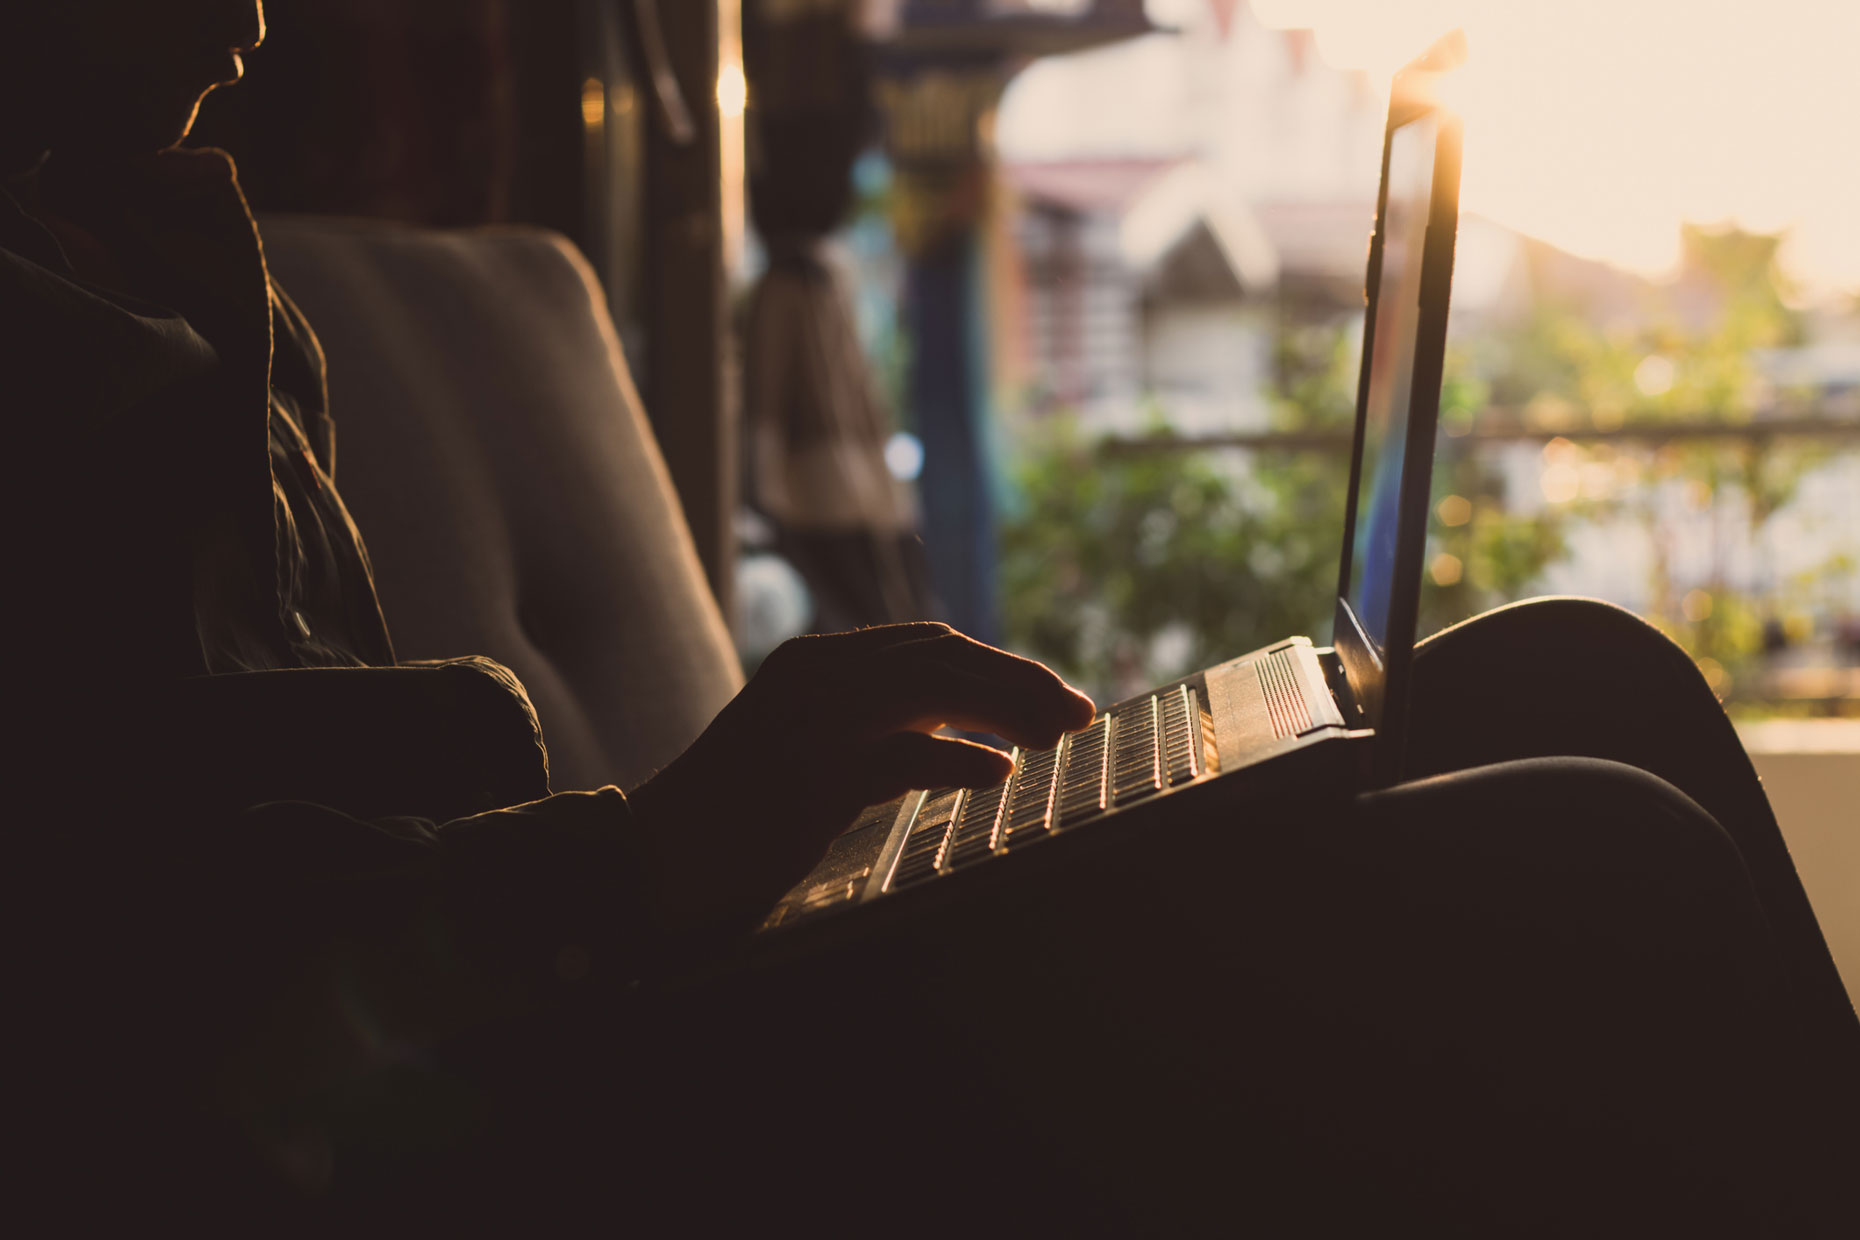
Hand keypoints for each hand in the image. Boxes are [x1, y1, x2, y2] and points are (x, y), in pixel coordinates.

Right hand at [626, 623, 1094, 936]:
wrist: (646, 863)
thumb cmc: (733, 821)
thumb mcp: (809, 753)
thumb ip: (876, 729)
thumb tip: (962, 729)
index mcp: (815, 664)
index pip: (928, 644)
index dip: (999, 666)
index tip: (1055, 699)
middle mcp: (815, 677)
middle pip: (941, 656)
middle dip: (1019, 681)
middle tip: (1080, 714)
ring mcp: (810, 722)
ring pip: (931, 689)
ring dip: (1006, 708)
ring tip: (1059, 735)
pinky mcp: (806, 776)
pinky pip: (901, 754)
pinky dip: (958, 760)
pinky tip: (1000, 775)